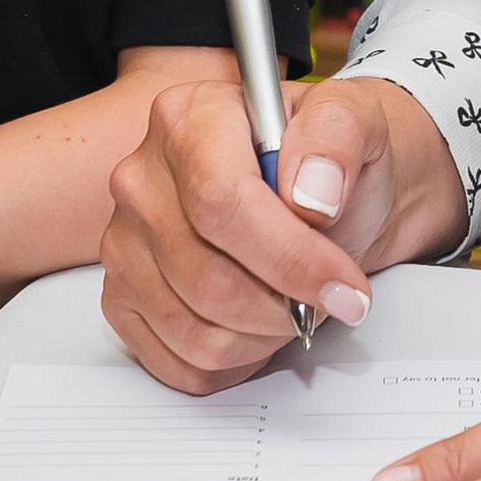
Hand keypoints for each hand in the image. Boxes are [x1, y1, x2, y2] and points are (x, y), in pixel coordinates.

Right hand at [98, 74, 465, 392]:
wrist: (324, 198)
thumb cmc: (332, 164)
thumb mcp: (357, 122)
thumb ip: (337, 136)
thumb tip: (312, 192)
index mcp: (188, 118)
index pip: (219, 201)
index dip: (288, 257)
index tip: (343, 287)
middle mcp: (141, 179)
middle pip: (206, 277)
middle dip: (283, 306)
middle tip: (330, 299)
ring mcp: (124, 243)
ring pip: (194, 329)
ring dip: (264, 336)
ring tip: (296, 305)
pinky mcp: (123, 298)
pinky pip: (179, 360)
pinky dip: (236, 361)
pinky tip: (262, 326)